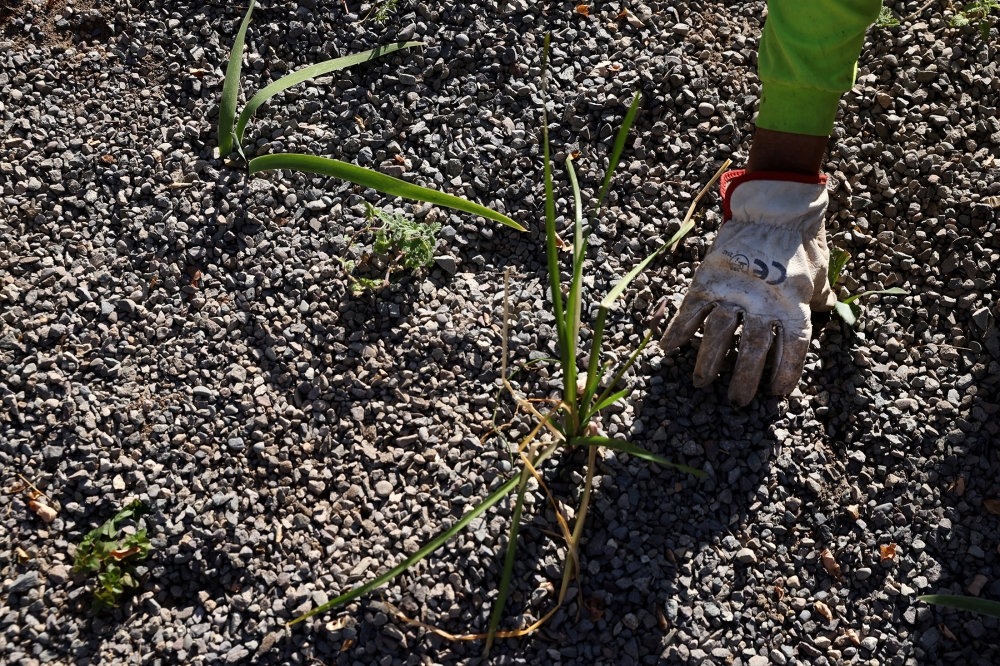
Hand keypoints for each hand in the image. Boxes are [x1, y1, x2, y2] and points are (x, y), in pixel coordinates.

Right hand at [659, 171, 835, 405]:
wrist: (775, 208)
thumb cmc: (802, 243)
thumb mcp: (819, 275)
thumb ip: (818, 300)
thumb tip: (825, 313)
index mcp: (793, 306)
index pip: (791, 350)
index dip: (784, 374)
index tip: (776, 394)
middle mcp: (762, 304)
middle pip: (753, 351)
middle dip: (744, 380)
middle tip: (736, 402)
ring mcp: (733, 292)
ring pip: (719, 335)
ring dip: (709, 362)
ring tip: (702, 382)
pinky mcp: (709, 279)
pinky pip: (691, 310)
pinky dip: (678, 330)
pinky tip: (669, 349)